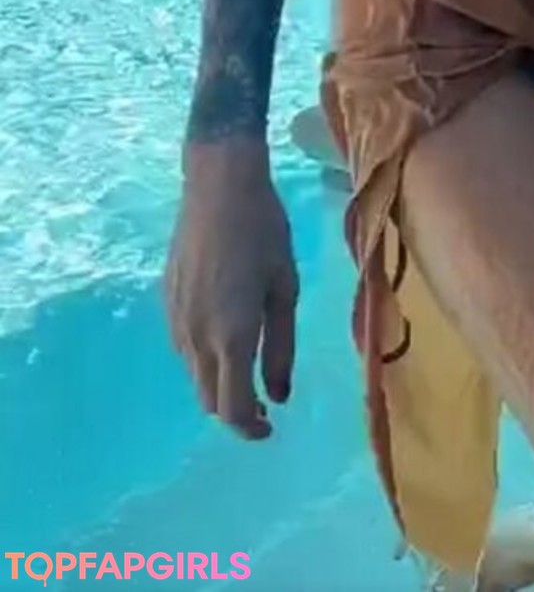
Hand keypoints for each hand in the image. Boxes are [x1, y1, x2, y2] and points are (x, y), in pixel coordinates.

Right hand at [165, 139, 298, 438]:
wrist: (219, 187)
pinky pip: (183, 349)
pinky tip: (225, 339)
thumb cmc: (264, 232)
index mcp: (230, 336)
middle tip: (264, 405)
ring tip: (248, 372)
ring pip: (194, 376)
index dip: (250, 428)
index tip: (271, 426)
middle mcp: (195, 338)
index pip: (232, 408)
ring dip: (218, 386)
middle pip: (209, 400)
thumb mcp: (285, 289)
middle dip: (235, 412)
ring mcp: (175, 321)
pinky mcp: (166, 303)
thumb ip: (281, 347)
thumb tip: (279, 395)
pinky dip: (204, 360)